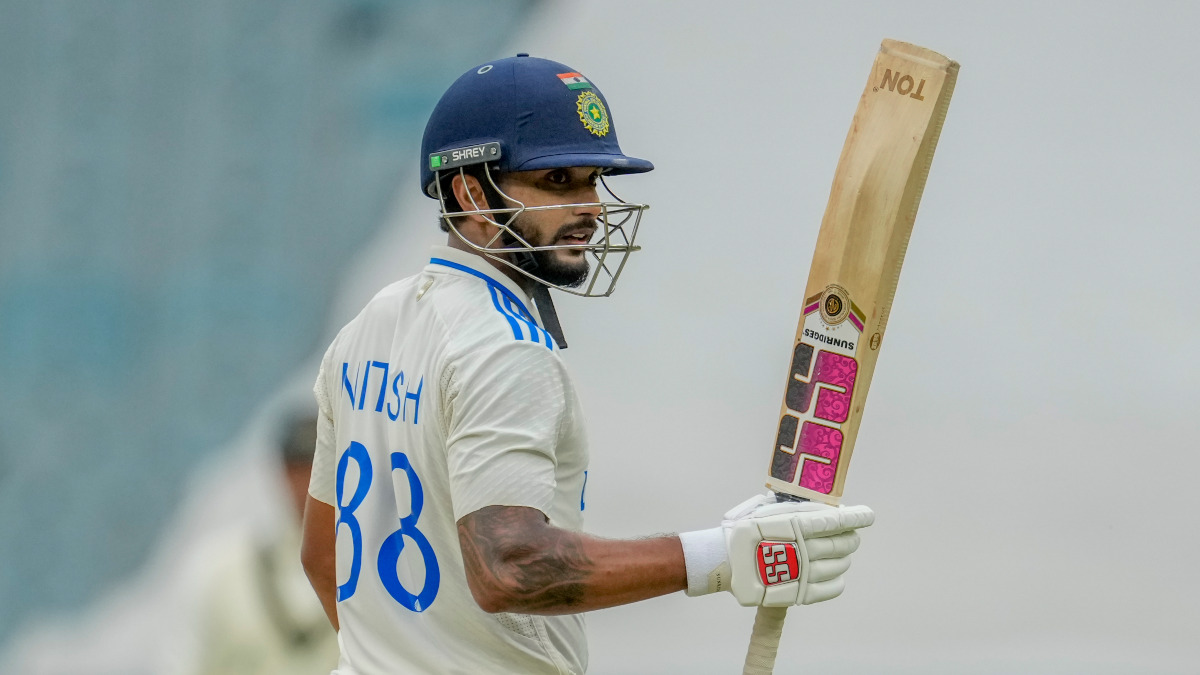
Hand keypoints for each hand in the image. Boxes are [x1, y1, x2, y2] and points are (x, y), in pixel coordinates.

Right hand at [679, 494, 873, 606]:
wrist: (725, 562)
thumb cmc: (742, 532)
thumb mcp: (764, 509)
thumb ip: (790, 506)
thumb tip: (813, 504)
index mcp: (798, 524)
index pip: (837, 521)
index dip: (857, 517)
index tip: (868, 516)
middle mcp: (806, 547)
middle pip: (844, 544)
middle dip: (850, 538)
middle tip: (848, 536)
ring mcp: (805, 571)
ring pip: (840, 565)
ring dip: (844, 558)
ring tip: (838, 555)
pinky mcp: (802, 592)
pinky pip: (832, 588)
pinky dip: (838, 580)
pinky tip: (835, 574)